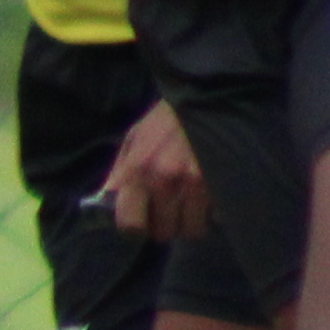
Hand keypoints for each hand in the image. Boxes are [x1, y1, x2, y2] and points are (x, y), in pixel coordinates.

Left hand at [103, 96, 207, 243]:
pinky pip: (217, 217)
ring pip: (193, 229)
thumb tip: (106, 205)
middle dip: (166, 225)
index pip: (131, 226)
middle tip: (170, 210)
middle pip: (164, 232)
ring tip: (191, 204)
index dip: (137, 227)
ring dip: (191, 221)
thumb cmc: (165, 121)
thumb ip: (119, 175)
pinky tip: (210, 195)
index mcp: (137, 172)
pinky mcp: (224, 184)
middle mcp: (165, 182)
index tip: (142, 220)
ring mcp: (197, 185)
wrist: (208, 97)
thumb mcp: (134, 140)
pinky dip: (214, 212)